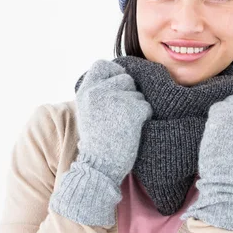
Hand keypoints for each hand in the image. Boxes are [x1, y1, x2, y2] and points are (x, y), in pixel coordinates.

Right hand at [74, 59, 152, 184]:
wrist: (99, 167)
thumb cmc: (96, 142)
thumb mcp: (88, 111)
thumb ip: (98, 92)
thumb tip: (120, 76)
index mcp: (86, 91)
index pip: (102, 65)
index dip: (114, 73)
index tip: (117, 87)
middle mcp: (98, 91)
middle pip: (126, 78)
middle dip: (129, 94)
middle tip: (120, 115)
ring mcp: (115, 99)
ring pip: (138, 94)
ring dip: (137, 107)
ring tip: (124, 125)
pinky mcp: (132, 110)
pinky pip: (147, 106)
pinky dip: (144, 118)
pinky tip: (133, 130)